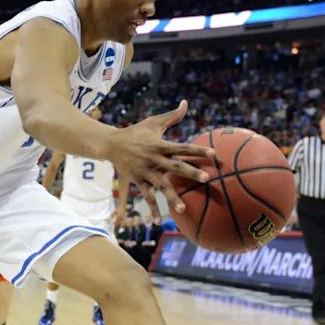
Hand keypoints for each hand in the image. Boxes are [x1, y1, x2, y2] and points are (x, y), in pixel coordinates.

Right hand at [105, 100, 213, 223]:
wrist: (111, 144)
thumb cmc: (135, 132)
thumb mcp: (153, 122)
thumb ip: (172, 116)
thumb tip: (185, 103)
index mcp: (160, 145)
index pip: (182, 147)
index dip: (197, 150)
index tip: (213, 154)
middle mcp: (154, 159)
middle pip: (175, 167)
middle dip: (191, 173)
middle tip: (206, 179)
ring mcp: (146, 172)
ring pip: (161, 186)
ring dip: (171, 197)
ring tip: (183, 208)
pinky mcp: (138, 181)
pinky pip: (146, 197)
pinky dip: (152, 208)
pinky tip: (157, 221)